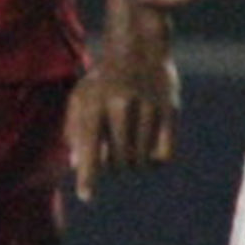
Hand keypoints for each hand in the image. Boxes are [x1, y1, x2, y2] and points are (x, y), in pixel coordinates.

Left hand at [65, 12, 178, 198]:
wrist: (138, 47)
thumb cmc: (103, 80)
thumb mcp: (80, 97)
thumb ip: (74, 131)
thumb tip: (76, 165)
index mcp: (93, 103)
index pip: (89, 146)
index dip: (88, 174)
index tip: (86, 197)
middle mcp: (120, 106)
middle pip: (116, 161)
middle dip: (113, 164)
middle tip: (113, 148)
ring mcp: (147, 108)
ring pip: (140, 161)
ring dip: (134, 161)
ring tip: (130, 142)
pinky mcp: (170, 111)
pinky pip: (164, 156)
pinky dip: (155, 159)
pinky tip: (149, 145)